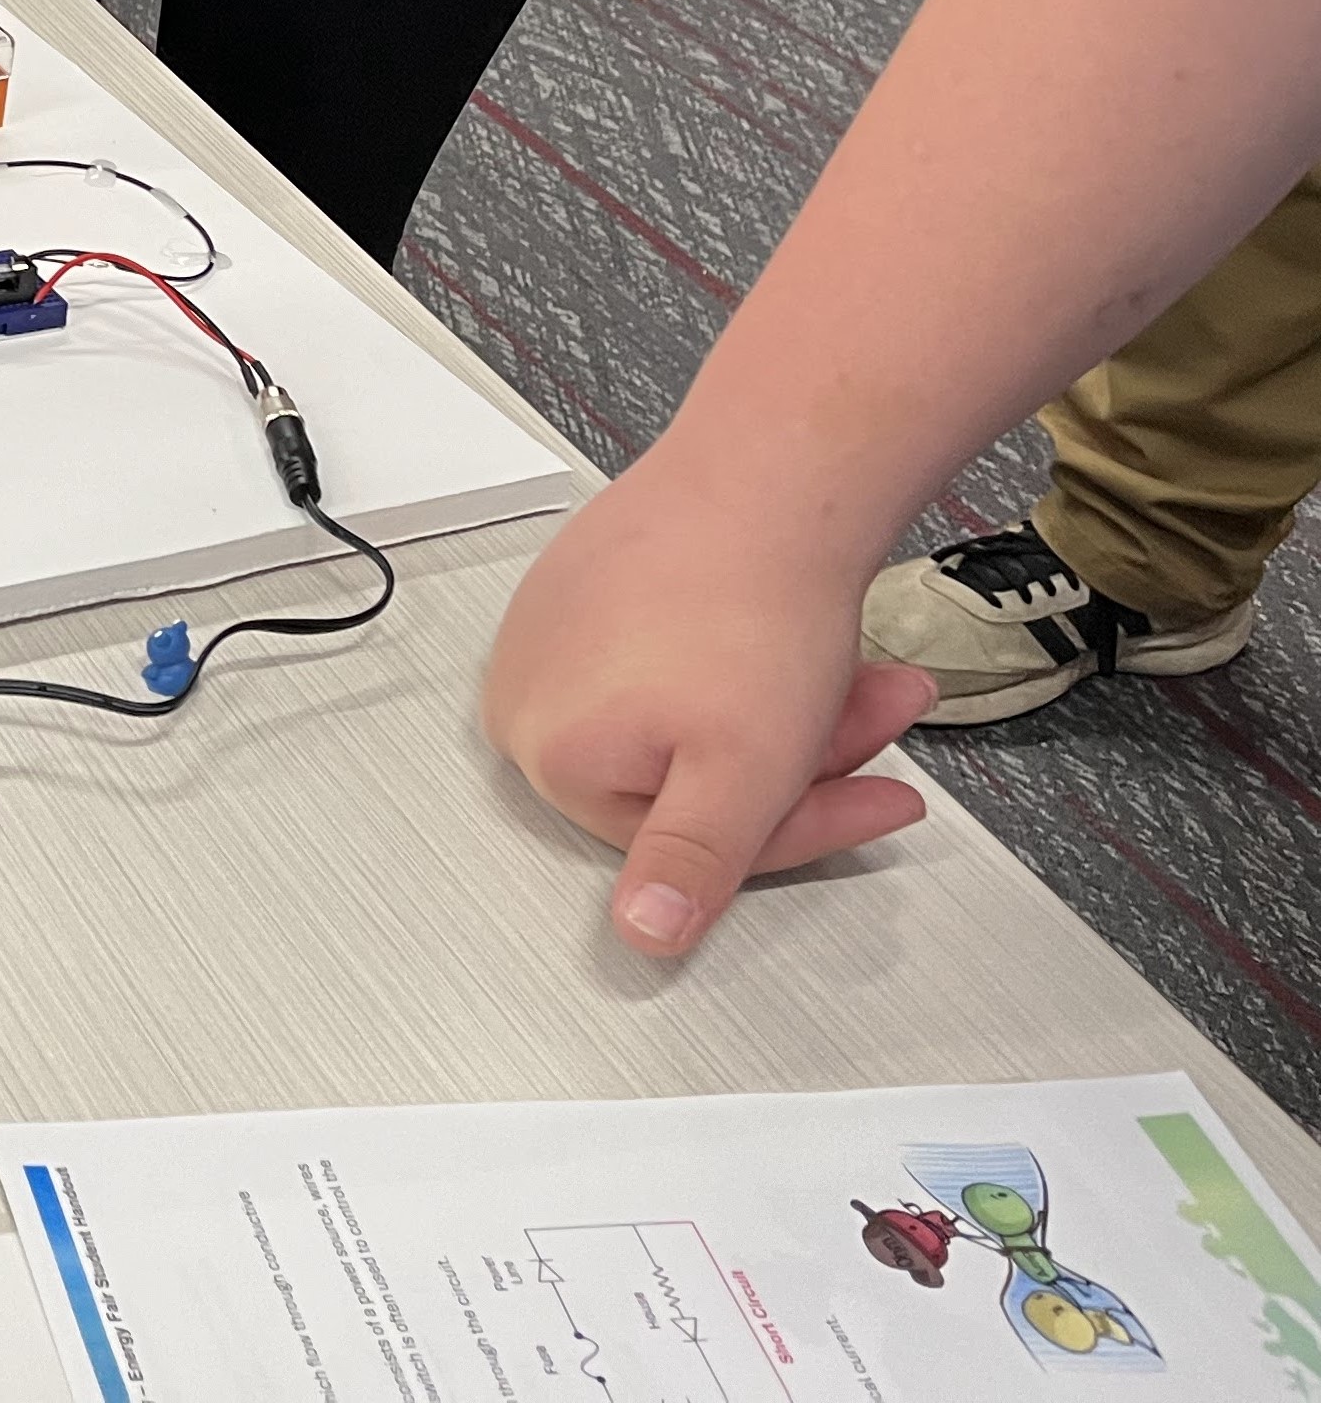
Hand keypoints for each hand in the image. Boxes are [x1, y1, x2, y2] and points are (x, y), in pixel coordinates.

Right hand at [482, 449, 935, 957]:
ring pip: (687, 716)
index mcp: (552, 750)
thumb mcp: (741, 774)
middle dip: (802, 759)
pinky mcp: (579, 585)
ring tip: (852, 672)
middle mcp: (527, 691)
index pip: (693, 841)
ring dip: (785, 715)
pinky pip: (663, 657)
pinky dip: (737, 664)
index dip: (808, 823)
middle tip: (873, 713)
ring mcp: (549, 630)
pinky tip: (788, 641)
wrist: (768, 472)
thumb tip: (639, 935)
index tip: (881, 795)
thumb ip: (688, 865)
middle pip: (689, 774)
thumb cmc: (753, 605)